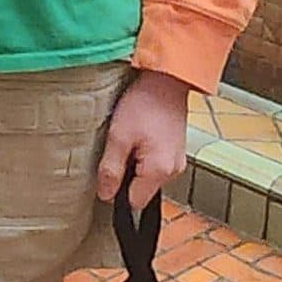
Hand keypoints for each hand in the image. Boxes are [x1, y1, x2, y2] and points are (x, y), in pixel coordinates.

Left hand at [96, 69, 189, 212]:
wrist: (167, 79)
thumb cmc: (144, 104)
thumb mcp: (118, 136)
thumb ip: (111, 169)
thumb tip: (105, 195)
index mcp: (160, 171)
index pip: (134, 202)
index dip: (117, 192)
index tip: (108, 172)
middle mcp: (173, 171)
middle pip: (142, 190)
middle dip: (127, 175)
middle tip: (119, 149)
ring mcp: (177, 160)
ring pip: (148, 176)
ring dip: (136, 163)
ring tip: (130, 138)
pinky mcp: (176, 149)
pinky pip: (156, 163)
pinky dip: (145, 154)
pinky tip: (139, 134)